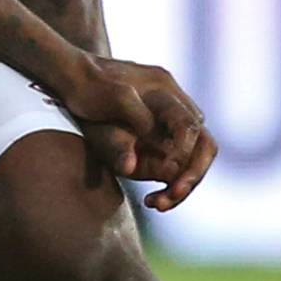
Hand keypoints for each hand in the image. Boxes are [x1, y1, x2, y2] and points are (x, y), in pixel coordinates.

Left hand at [58, 54, 217, 210]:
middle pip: (203, 144)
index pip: (188, 125)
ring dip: (182, 184)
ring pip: (194, 158)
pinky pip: (178, 164)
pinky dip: (170, 183)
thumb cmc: (87, 89)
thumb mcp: (96, 111)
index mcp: (162, 92)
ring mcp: (170, 123)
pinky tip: (152, 200)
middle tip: (170, 197)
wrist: (77, 77)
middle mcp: (174, 106)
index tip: (167, 175)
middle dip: (192, 174)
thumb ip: (117, 135)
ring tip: (156, 204)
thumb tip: (130, 167)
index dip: (183, 152)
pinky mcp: (162, 138)